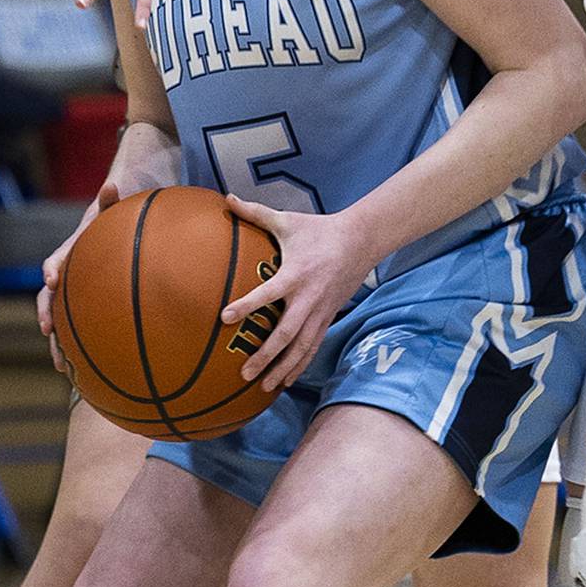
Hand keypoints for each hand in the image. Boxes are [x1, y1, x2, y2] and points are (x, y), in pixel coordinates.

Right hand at [37, 177, 122, 370]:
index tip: (51, 278)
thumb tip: (111, 182)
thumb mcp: (109, 212)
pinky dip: (78, 353)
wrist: (103, 240)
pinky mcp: (81, 313)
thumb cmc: (107, 226)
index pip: (55, 260)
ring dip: (58, 343)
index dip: (53, 267)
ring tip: (63, 367)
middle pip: (48, 299)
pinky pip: (77, 334)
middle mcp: (63, 278)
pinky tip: (86, 376)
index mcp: (68, 254)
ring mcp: (70, 298)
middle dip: (47, 315)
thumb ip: (109, 202)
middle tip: (48, 330)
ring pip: (59, 322)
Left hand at [220, 195, 374, 394]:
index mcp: (295, 274)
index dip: (247, 305)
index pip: (268, 293)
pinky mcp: (328, 317)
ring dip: (283, 368)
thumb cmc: (319, 230)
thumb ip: (255, 213)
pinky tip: (286, 381)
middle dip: (265, 355)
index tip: (224, 318)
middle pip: (286, 334)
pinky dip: (299, 365)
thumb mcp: (287, 221)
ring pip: (301, 347)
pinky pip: (312, 346)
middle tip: (244, 372)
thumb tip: (227, 198)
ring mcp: (320, 311)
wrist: (361, 240)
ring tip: (263, 387)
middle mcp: (308, 298)